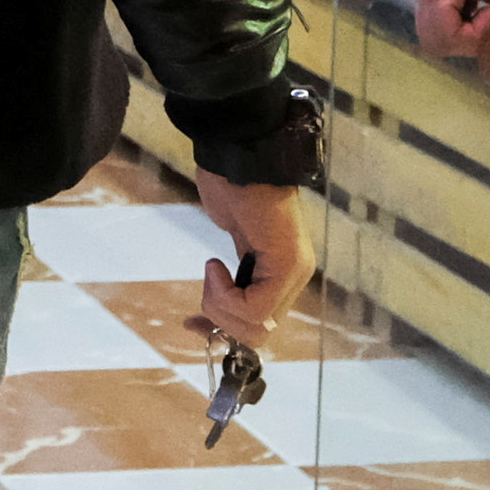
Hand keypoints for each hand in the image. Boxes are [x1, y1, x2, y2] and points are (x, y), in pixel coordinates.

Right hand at [192, 170, 320, 353]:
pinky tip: (214, 267)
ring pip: (255, 325)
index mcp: (285, 273)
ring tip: (211, 272)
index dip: (225, 331)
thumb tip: (218, 311)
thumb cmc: (231, 190)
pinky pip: (255, 307)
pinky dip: (224, 296)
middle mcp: (295, 276)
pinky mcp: (286, 263)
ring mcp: (293, 270)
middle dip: (220, 323)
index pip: (260, 325)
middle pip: (257, 333)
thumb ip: (234, 278)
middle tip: (202, 299)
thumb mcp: (232, 244)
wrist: (235, 156)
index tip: (193, 324)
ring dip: (219, 307)